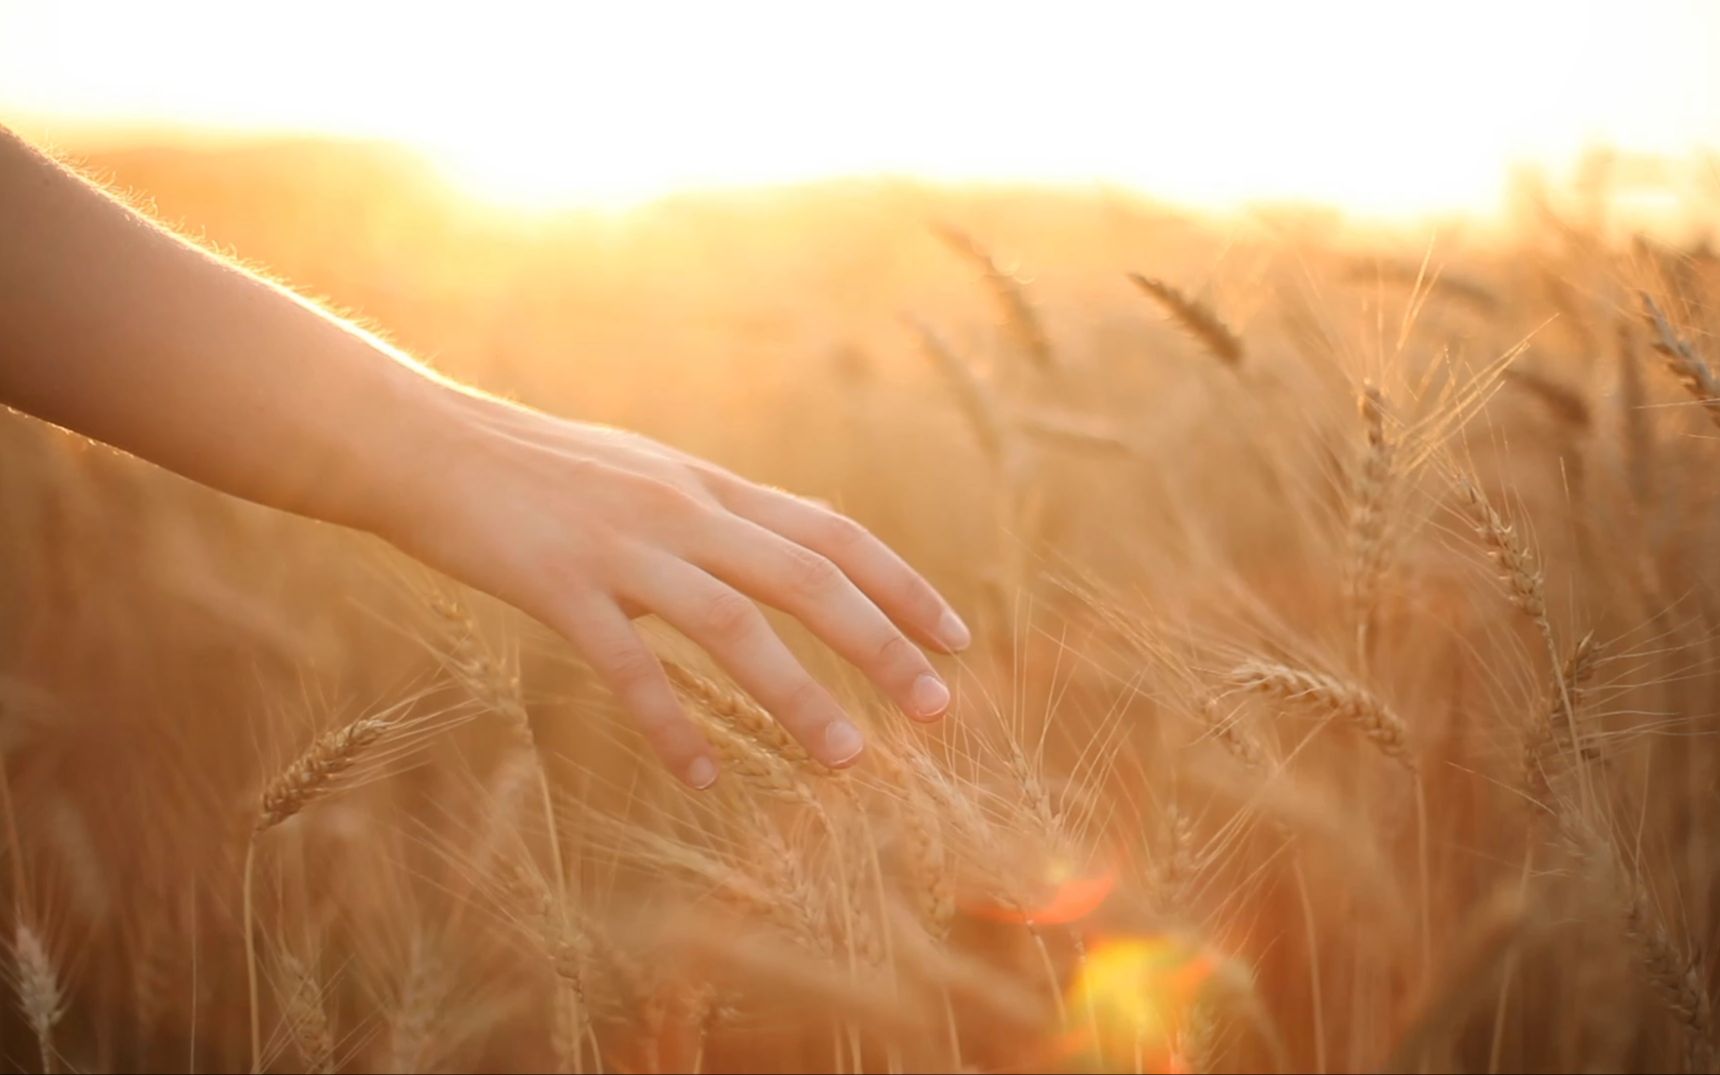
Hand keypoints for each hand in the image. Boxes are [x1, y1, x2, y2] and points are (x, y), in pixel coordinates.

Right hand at [381, 387, 970, 786]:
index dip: (901, 585)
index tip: (955, 639)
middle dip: (881, 645)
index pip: (831, 532)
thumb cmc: (538, 468)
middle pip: (807, 577)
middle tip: (936, 711)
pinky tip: (704, 781)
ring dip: (797, 696)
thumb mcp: (645, 474)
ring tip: (846, 762)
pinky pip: (628, 665)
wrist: (427, 443)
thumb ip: (713, 513)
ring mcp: (622, 546)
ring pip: (732, 625)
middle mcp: (682, 511)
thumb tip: (783, 551)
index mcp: (708, 487)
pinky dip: (672, 724)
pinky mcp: (557, 584)